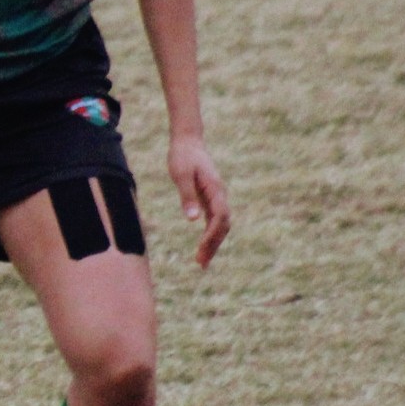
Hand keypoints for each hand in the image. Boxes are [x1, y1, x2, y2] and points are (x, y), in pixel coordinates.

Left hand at [167, 136, 230, 267]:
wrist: (187, 142)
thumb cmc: (183, 157)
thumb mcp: (181, 175)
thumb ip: (187, 196)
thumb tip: (193, 219)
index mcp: (215, 189)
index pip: (219, 216)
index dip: (212, 234)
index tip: (202, 248)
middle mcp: (219, 194)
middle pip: (223, 224)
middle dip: (214, 244)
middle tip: (202, 263)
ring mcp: (216, 197)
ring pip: (220, 224)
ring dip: (213, 242)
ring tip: (202, 261)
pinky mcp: (209, 198)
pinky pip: (214, 220)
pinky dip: (210, 234)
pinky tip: (203, 246)